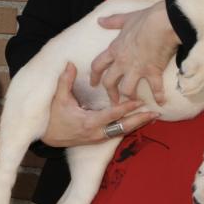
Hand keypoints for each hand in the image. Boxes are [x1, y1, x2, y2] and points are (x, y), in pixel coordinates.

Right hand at [43, 63, 157, 146]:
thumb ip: (66, 81)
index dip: (126, 108)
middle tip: (155, 113)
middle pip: (123, 127)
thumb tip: (70, 64)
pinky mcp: (99, 139)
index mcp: (89, 122)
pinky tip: (138, 121)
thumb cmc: (54, 118)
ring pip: (122, 131)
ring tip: (152, 117)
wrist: (49, 138)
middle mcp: (97, 132)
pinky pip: (117, 132)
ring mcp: (99, 137)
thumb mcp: (59, 99)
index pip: (112, 115)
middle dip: (140, 120)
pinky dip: (128, 126)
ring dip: (137, 124)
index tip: (140, 101)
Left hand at [89, 2, 179, 104]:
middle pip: (109, 82)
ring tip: (134, 102)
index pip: (98, 65)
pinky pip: (155, 89)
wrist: (163, 22)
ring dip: (130, 97)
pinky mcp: (152, 72)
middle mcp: (122, 62)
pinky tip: (161, 103)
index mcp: (114, 50)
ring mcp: (137, 69)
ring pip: (127, 89)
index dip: (94, 76)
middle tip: (113, 101)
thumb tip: (100, 20)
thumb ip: (112, 22)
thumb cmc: (145, 19)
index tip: (93, 83)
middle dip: (110, 93)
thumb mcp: (125, 19)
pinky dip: (159, 96)